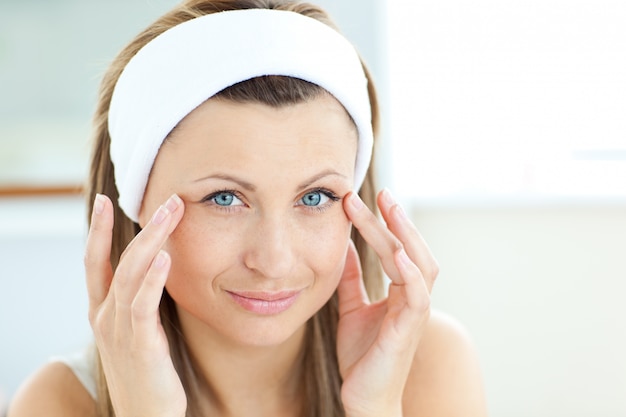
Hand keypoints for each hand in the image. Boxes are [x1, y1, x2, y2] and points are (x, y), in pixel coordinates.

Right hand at [84, 193, 186, 416]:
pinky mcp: (141, 347)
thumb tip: (157, 270)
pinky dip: (153, 280)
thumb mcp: (137, 333)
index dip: (99, 231)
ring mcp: (119, 332)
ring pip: (130, 276)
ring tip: (170, 213)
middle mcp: (105, 318)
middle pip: (118, 261)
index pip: (95, 264)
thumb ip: (140, 303)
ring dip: (151, 241)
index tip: (106, 200)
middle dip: (140, 227)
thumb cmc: (146, 374)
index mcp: (102, 313)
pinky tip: (167, 258)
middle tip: (164, 199)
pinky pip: (143, 307)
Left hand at [337, 190, 437, 416]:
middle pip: (412, 250)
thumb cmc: (362, 357)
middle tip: (381, 192)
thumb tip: (345, 248)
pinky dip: (410, 272)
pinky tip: (396, 253)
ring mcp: (414, 314)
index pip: (397, 249)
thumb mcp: (352, 309)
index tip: (365, 199)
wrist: (363, 398)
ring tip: (389, 209)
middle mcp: (413, 299)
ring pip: (420, 265)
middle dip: (398, 220)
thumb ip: (352, 280)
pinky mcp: (407, 331)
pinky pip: (417, 296)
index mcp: (401, 292)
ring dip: (405, 236)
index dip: (384, 224)